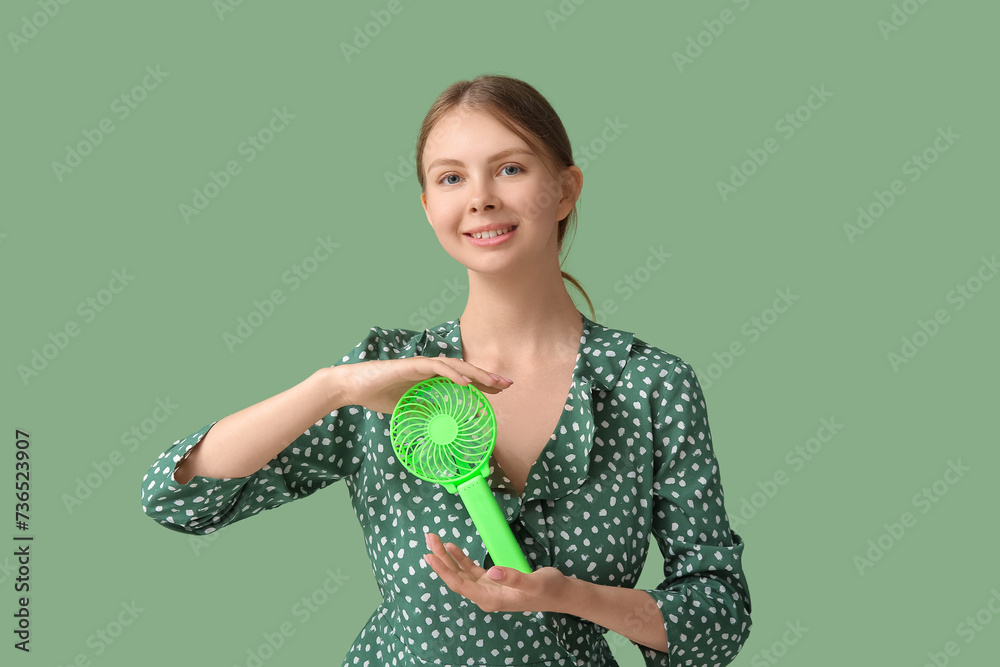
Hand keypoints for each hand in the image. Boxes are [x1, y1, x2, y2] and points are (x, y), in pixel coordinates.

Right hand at [330, 356, 512, 413]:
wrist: (353, 387)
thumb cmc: (377, 396)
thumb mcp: (408, 410)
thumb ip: (424, 413)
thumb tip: (439, 426)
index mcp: (431, 378)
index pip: (462, 379)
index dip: (482, 383)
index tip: (499, 391)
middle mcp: (430, 369)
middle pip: (465, 370)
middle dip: (487, 376)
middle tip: (507, 384)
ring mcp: (421, 365)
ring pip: (455, 366)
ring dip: (476, 373)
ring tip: (494, 382)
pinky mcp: (411, 365)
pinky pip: (436, 368)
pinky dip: (453, 375)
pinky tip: (466, 383)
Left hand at [423, 531, 569, 613]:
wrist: (560, 593)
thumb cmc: (548, 588)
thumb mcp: (533, 582)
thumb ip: (513, 577)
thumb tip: (491, 572)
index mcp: (491, 599)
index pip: (460, 585)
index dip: (444, 571)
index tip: (430, 556)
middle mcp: (485, 595)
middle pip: (456, 578)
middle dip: (441, 559)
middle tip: (429, 538)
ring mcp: (488, 588)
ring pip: (461, 573)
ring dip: (447, 557)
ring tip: (435, 540)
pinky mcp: (493, 580)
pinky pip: (471, 570)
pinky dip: (460, 559)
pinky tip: (452, 548)